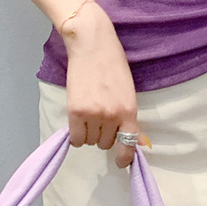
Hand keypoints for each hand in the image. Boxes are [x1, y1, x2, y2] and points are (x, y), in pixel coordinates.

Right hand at [62, 3, 150, 168]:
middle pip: (106, 143)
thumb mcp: (127, 89)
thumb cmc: (112, 62)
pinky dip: (76, 133)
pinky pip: (75, 138)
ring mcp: (93, 114)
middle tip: (100, 114)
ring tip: (88, 110)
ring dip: (89, 132)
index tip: (121, 163)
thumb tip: (131, 138)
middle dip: (103, 133)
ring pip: (90, 141)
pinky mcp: (75, 111)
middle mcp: (112, 116)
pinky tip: (77, 119)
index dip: (124, 157)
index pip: (129, 144)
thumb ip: (127, 114)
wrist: (92, 43)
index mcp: (129, 109)